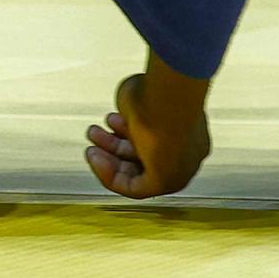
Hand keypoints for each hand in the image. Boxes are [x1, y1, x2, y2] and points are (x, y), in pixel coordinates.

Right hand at [87, 68, 211, 198]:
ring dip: (109, 158)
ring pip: (137, 171)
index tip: (109, 121)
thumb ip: (135, 109)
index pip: (153, 138)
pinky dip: (110, 174)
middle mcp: (185, 152)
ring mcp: (178, 168)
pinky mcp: (165, 182)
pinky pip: (134, 187)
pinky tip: (95, 157)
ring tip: (92, 140)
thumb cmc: (161, 90)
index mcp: (186, 128)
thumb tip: (126, 111)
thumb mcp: (143, 96)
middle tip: (96, 134)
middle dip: (114, 145)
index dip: (125, 131)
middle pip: (142, 156)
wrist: (170, 99)